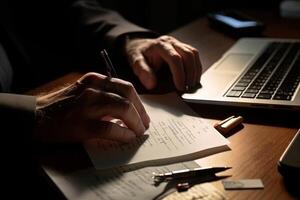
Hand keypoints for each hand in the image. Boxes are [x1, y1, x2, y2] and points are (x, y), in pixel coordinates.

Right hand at [34, 72, 149, 143]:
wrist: (35, 117)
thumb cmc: (62, 106)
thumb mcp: (83, 92)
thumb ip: (103, 95)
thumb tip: (127, 110)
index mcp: (95, 80)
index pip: (125, 87)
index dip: (138, 102)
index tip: (142, 114)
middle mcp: (93, 89)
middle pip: (128, 96)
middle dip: (141, 112)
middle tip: (144, 125)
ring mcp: (87, 105)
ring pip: (123, 109)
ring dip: (135, 123)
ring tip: (138, 132)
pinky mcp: (82, 124)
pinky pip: (110, 128)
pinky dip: (123, 134)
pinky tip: (127, 138)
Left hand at [125, 35, 201, 90]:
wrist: (140, 46)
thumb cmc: (140, 55)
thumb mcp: (136, 63)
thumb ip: (143, 72)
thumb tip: (152, 84)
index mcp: (160, 45)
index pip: (175, 58)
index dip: (179, 74)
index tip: (180, 87)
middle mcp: (171, 42)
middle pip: (188, 54)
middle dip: (190, 73)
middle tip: (188, 88)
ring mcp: (178, 43)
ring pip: (193, 54)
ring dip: (195, 70)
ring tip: (192, 84)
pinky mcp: (183, 47)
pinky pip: (194, 55)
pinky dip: (196, 67)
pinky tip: (193, 78)